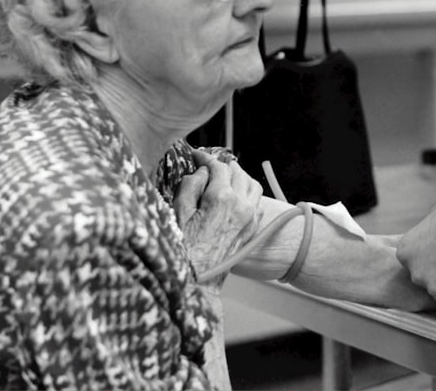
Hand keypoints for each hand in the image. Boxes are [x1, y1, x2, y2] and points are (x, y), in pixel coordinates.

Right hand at [175, 150, 262, 286]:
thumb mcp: (178, 213)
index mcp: (222, 198)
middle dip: (222, 165)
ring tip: (224, 176)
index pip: (218, 166)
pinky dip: (248, 192)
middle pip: (237, 171)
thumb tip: (201, 172)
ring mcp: (250, 217)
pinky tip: (236, 195)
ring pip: (252, 184)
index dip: (205, 158)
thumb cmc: (183, 250)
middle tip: (208, 165)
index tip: (196, 155)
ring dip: (239, 176)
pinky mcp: (252, 228)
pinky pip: (257, 201)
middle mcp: (241, 204)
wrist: (197, 281)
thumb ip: (190, 186)